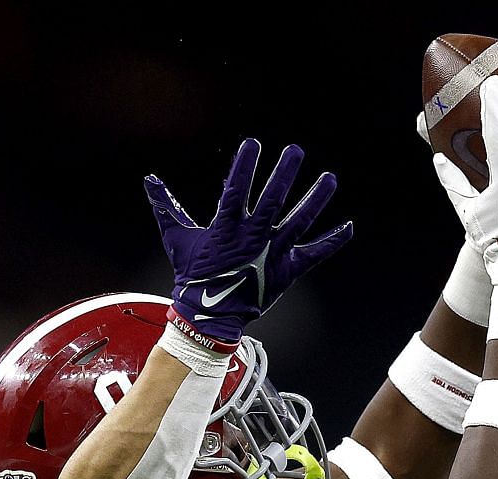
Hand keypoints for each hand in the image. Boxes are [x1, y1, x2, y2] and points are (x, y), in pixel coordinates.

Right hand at [145, 139, 352, 345]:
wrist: (208, 315)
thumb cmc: (193, 276)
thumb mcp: (178, 239)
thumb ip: (167, 207)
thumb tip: (149, 181)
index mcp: (227, 227)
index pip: (237, 189)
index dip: (245, 166)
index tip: (253, 143)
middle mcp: (253, 237)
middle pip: (273, 199)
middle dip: (285, 173)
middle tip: (296, 150)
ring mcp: (273, 253)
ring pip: (299, 222)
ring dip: (315, 199)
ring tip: (330, 178)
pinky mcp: (286, 270)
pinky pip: (314, 254)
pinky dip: (332, 242)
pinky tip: (348, 227)